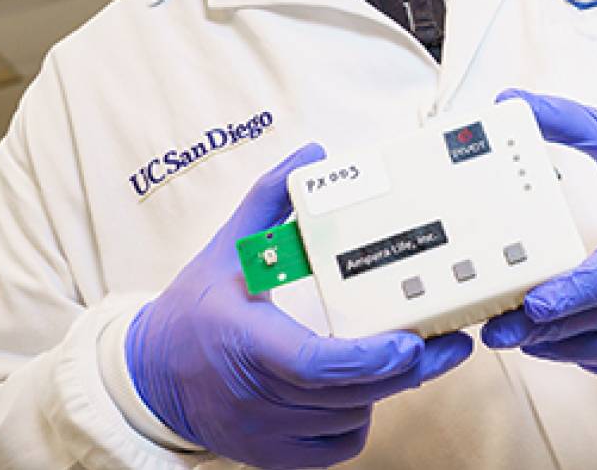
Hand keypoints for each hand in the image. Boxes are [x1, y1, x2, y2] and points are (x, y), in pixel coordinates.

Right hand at [126, 143, 473, 468]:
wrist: (151, 378)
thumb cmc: (195, 309)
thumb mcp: (226, 249)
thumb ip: (269, 200)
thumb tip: (312, 156)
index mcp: (243, 340)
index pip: (315, 364)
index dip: (370, 359)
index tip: (412, 341)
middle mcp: (253, 395)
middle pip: (348, 394)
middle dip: (404, 369)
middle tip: (445, 341)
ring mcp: (264, 434)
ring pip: (350, 417)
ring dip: (380, 388)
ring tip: (396, 354)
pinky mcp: (274, 456)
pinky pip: (339, 445)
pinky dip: (358, 417)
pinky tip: (359, 388)